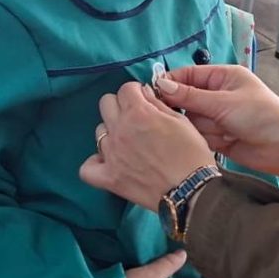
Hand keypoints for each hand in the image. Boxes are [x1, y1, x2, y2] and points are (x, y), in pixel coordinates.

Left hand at [80, 81, 214, 210]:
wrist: (191, 189)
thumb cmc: (191, 153)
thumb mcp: (181, 120)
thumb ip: (158, 103)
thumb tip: (144, 93)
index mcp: (139, 113)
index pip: (126, 88)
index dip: (137, 92)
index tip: (144, 99)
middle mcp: (120, 130)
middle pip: (106, 103)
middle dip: (121, 105)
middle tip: (135, 116)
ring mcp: (111, 154)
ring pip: (99, 131)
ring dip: (112, 132)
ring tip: (128, 141)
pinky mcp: (109, 177)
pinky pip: (87, 168)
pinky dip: (95, 163)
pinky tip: (108, 161)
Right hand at [159, 65, 278, 181]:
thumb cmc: (260, 116)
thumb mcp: (224, 103)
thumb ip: (191, 96)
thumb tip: (160, 85)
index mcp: (223, 77)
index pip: (188, 75)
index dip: (171, 84)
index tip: (152, 96)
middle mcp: (217, 94)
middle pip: (185, 100)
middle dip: (189, 111)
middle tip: (193, 118)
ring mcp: (217, 116)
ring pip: (191, 121)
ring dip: (203, 128)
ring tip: (223, 131)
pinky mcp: (217, 137)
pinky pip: (199, 136)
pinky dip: (207, 140)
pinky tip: (224, 141)